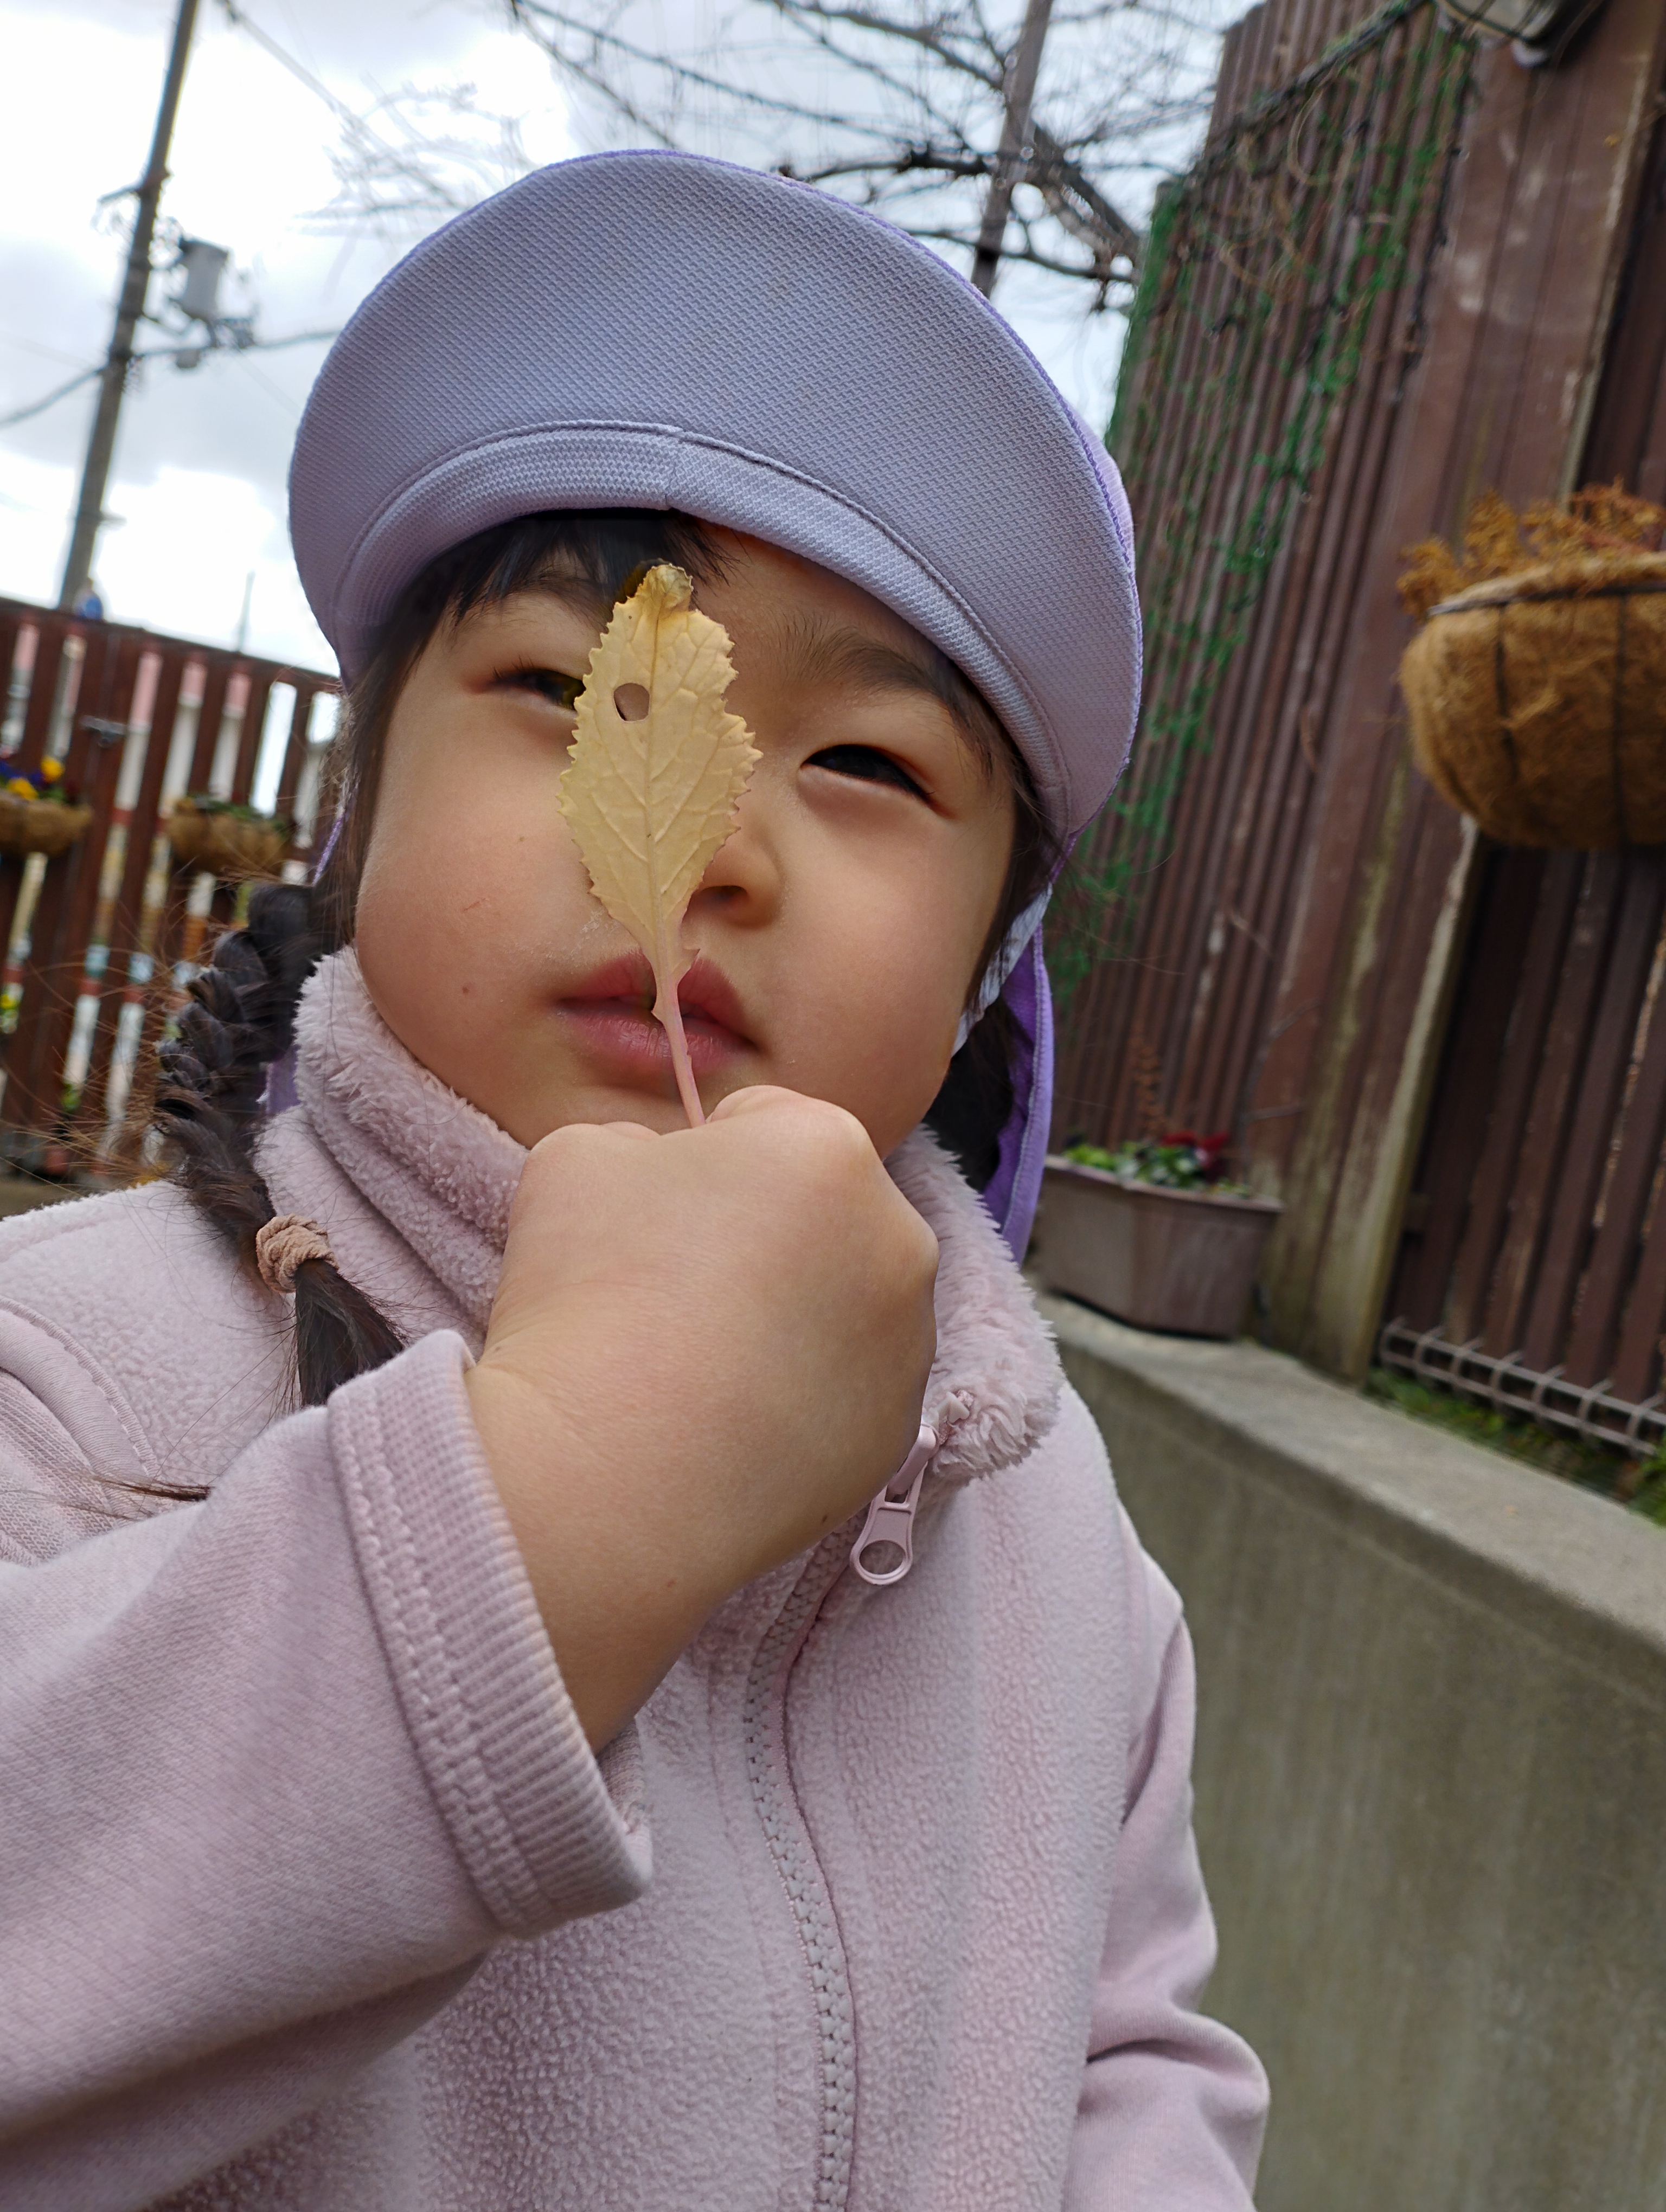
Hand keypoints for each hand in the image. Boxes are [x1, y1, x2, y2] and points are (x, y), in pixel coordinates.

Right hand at [464, 1087, 938, 1746]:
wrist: (608, 1477)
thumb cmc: (590, 1293)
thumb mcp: (579, 1156)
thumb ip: (640, 1142)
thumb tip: (667, 1180)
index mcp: (830, 1146)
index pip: (761, 1124)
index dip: (693, 1163)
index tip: (647, 1220)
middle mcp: (899, 1238)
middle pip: (815, 1213)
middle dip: (757, 1236)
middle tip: (669, 1294)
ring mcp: (909, 1346)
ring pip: (837, 1302)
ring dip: (785, 1316)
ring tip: (695, 1367)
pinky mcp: (894, 1436)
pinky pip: (841, 1391)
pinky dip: (796, 1398)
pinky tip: (724, 1423)